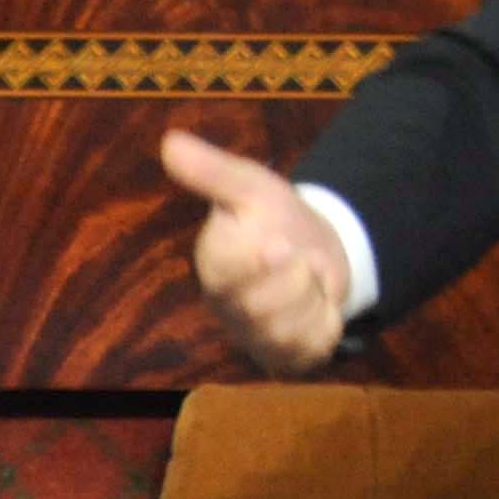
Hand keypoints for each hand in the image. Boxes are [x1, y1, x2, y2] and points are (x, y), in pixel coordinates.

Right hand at [162, 129, 351, 374]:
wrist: (318, 246)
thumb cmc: (275, 216)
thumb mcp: (251, 186)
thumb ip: (213, 171)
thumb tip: (170, 141)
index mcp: (215, 266)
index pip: (226, 274)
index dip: (259, 261)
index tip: (278, 240)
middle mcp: (228, 308)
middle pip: (263, 308)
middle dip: (297, 276)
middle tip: (301, 256)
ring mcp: (256, 337)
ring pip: (289, 331)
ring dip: (314, 298)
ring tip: (310, 279)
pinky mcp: (285, 357)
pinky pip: (313, 348)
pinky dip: (328, 322)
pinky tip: (320, 305)